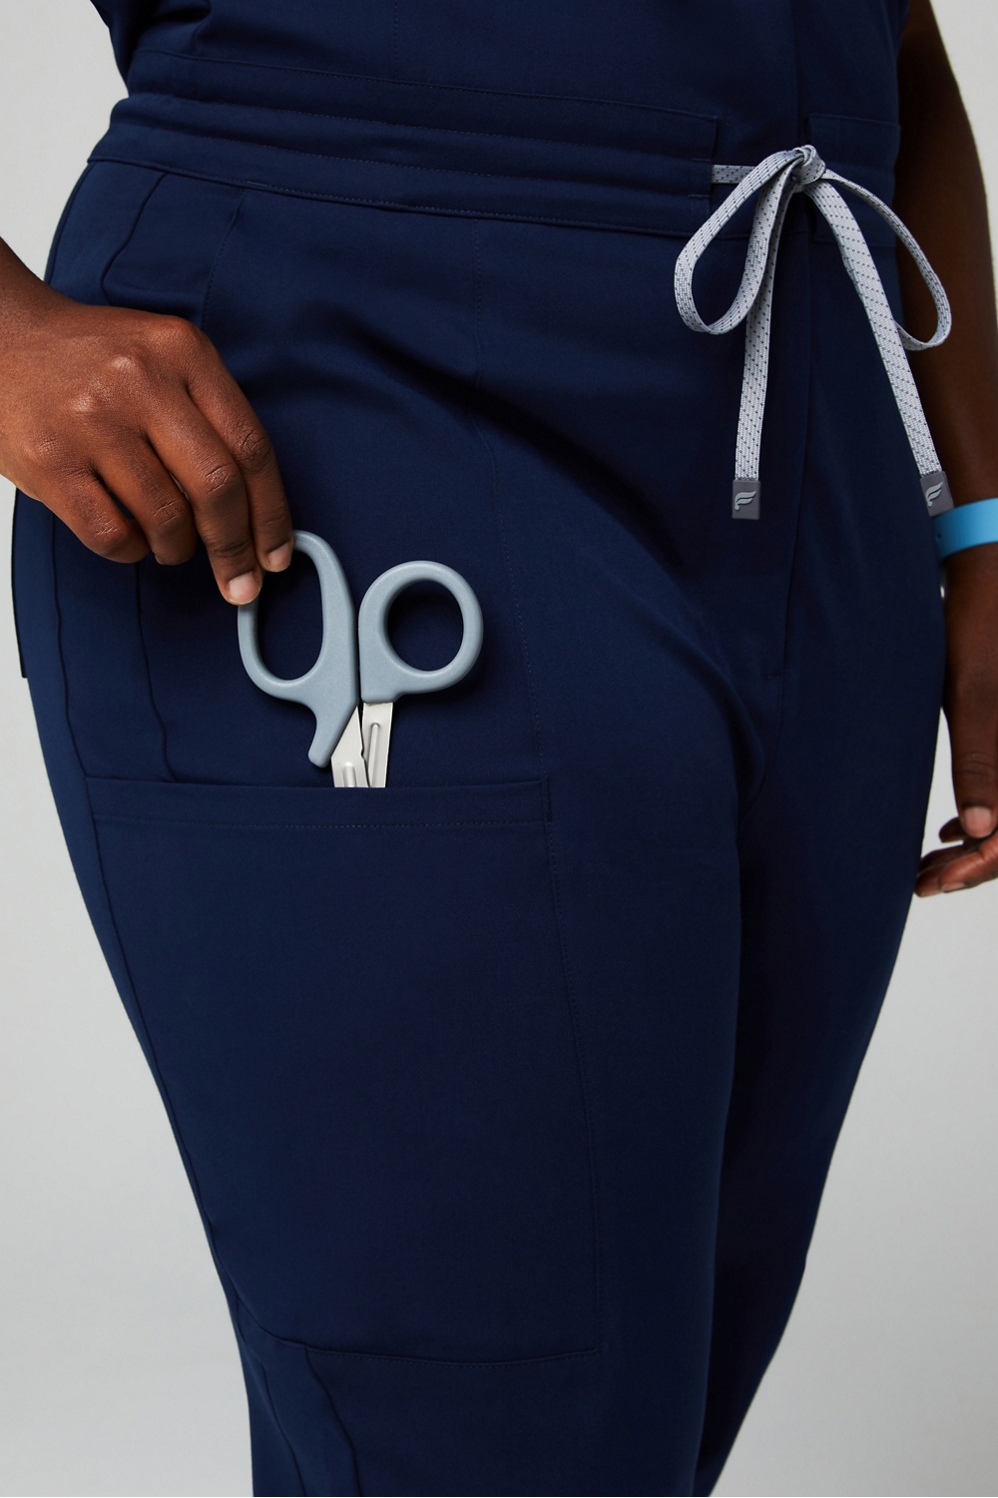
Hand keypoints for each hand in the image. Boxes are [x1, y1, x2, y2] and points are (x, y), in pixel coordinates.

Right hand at [0, 277, 292, 602]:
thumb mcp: (162, 358)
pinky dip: (132, 550)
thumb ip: (209, 416)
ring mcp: (91, 421)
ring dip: (178, 547)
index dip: (273, 514)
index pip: (252, 447)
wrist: (2, 336)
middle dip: (235, 548)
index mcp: (182, 352)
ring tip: (171, 543)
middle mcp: (139, 381)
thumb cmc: (91, 360)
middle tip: (239, 580)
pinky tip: (131, 535)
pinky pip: (113, 535)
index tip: (277, 554)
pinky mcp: (49, 461)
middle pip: (218, 487)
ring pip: (167, 517)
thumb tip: (256, 513)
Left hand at [916, 542, 997, 895]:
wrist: (992, 572)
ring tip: (927, 868)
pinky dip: (985, 818)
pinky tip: (948, 833)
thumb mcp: (972, 692)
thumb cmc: (978, 621)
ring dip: (977, 847)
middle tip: (922, 883)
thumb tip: (979, 831)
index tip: (935, 881)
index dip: (982, 866)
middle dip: (976, 865)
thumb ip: (980, 759)